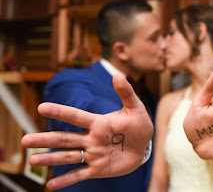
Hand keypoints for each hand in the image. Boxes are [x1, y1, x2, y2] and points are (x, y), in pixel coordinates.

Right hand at [21, 74, 152, 189]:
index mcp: (99, 123)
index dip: (60, 112)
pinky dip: (67, 180)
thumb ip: (126, 94)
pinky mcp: (99, 169)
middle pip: (66, 138)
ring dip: (51, 158)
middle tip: (25, 140)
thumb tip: (119, 75)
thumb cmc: (138, 125)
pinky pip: (80, 174)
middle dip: (46, 139)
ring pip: (69, 156)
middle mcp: (91, 138)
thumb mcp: (135, 108)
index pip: (76, 117)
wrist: (144, 145)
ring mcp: (94, 154)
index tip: (42, 107)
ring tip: (33, 160)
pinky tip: (51, 185)